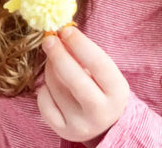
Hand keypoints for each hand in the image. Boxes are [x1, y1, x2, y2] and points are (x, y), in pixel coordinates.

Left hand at [38, 26, 129, 144]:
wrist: (106, 123)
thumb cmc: (103, 86)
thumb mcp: (105, 71)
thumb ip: (86, 54)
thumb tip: (61, 34)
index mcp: (117, 91)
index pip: (98, 63)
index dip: (80, 44)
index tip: (65, 30)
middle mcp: (100, 111)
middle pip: (74, 79)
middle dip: (59, 55)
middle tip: (49, 39)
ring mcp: (81, 125)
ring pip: (55, 88)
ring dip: (50, 68)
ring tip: (53, 59)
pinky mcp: (64, 132)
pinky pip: (44, 103)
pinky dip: (45, 89)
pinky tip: (53, 85)